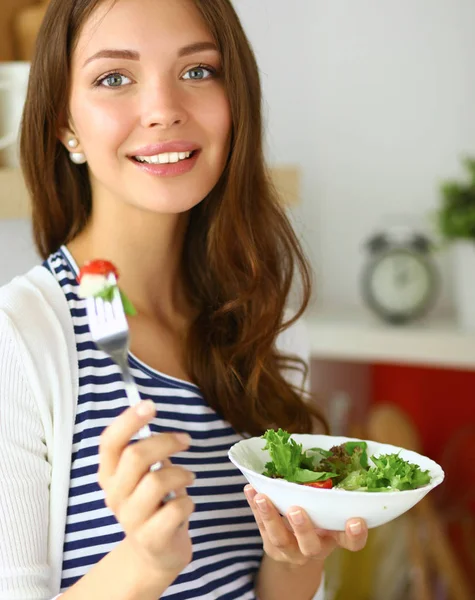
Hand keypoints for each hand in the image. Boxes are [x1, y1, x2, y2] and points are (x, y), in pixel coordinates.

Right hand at [98, 400, 195, 575]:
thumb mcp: (143, 474)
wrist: (156, 553)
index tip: (149, 404)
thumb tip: (149, 413)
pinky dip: (188, 501)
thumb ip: (144, 449)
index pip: (109, 442)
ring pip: (157, 480)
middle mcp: (114, 495)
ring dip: (181, 473)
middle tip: (185, 440)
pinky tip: (186, 505)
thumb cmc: (153, 502)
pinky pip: (176, 508)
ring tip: (188, 477)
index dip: (128, 420)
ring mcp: (130, 519)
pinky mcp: (151, 538)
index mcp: (109, 474)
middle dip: (166, 441)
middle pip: (135, 456)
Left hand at [244, 485, 367, 566]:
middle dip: (303, 529)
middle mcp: (314, 548)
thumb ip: (332, 496)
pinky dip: (254, 508)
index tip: (355, 521)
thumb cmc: (319, 522)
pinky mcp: (271, 546)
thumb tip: (333, 456)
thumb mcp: (330, 513)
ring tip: (261, 497)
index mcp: (334, 538)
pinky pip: (261, 527)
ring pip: (280, 539)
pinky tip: (250, 489)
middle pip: (310, 545)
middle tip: (296, 510)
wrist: (297, 551)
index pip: (350, 542)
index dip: (356, 535)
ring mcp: (290, 550)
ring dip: (270, 516)